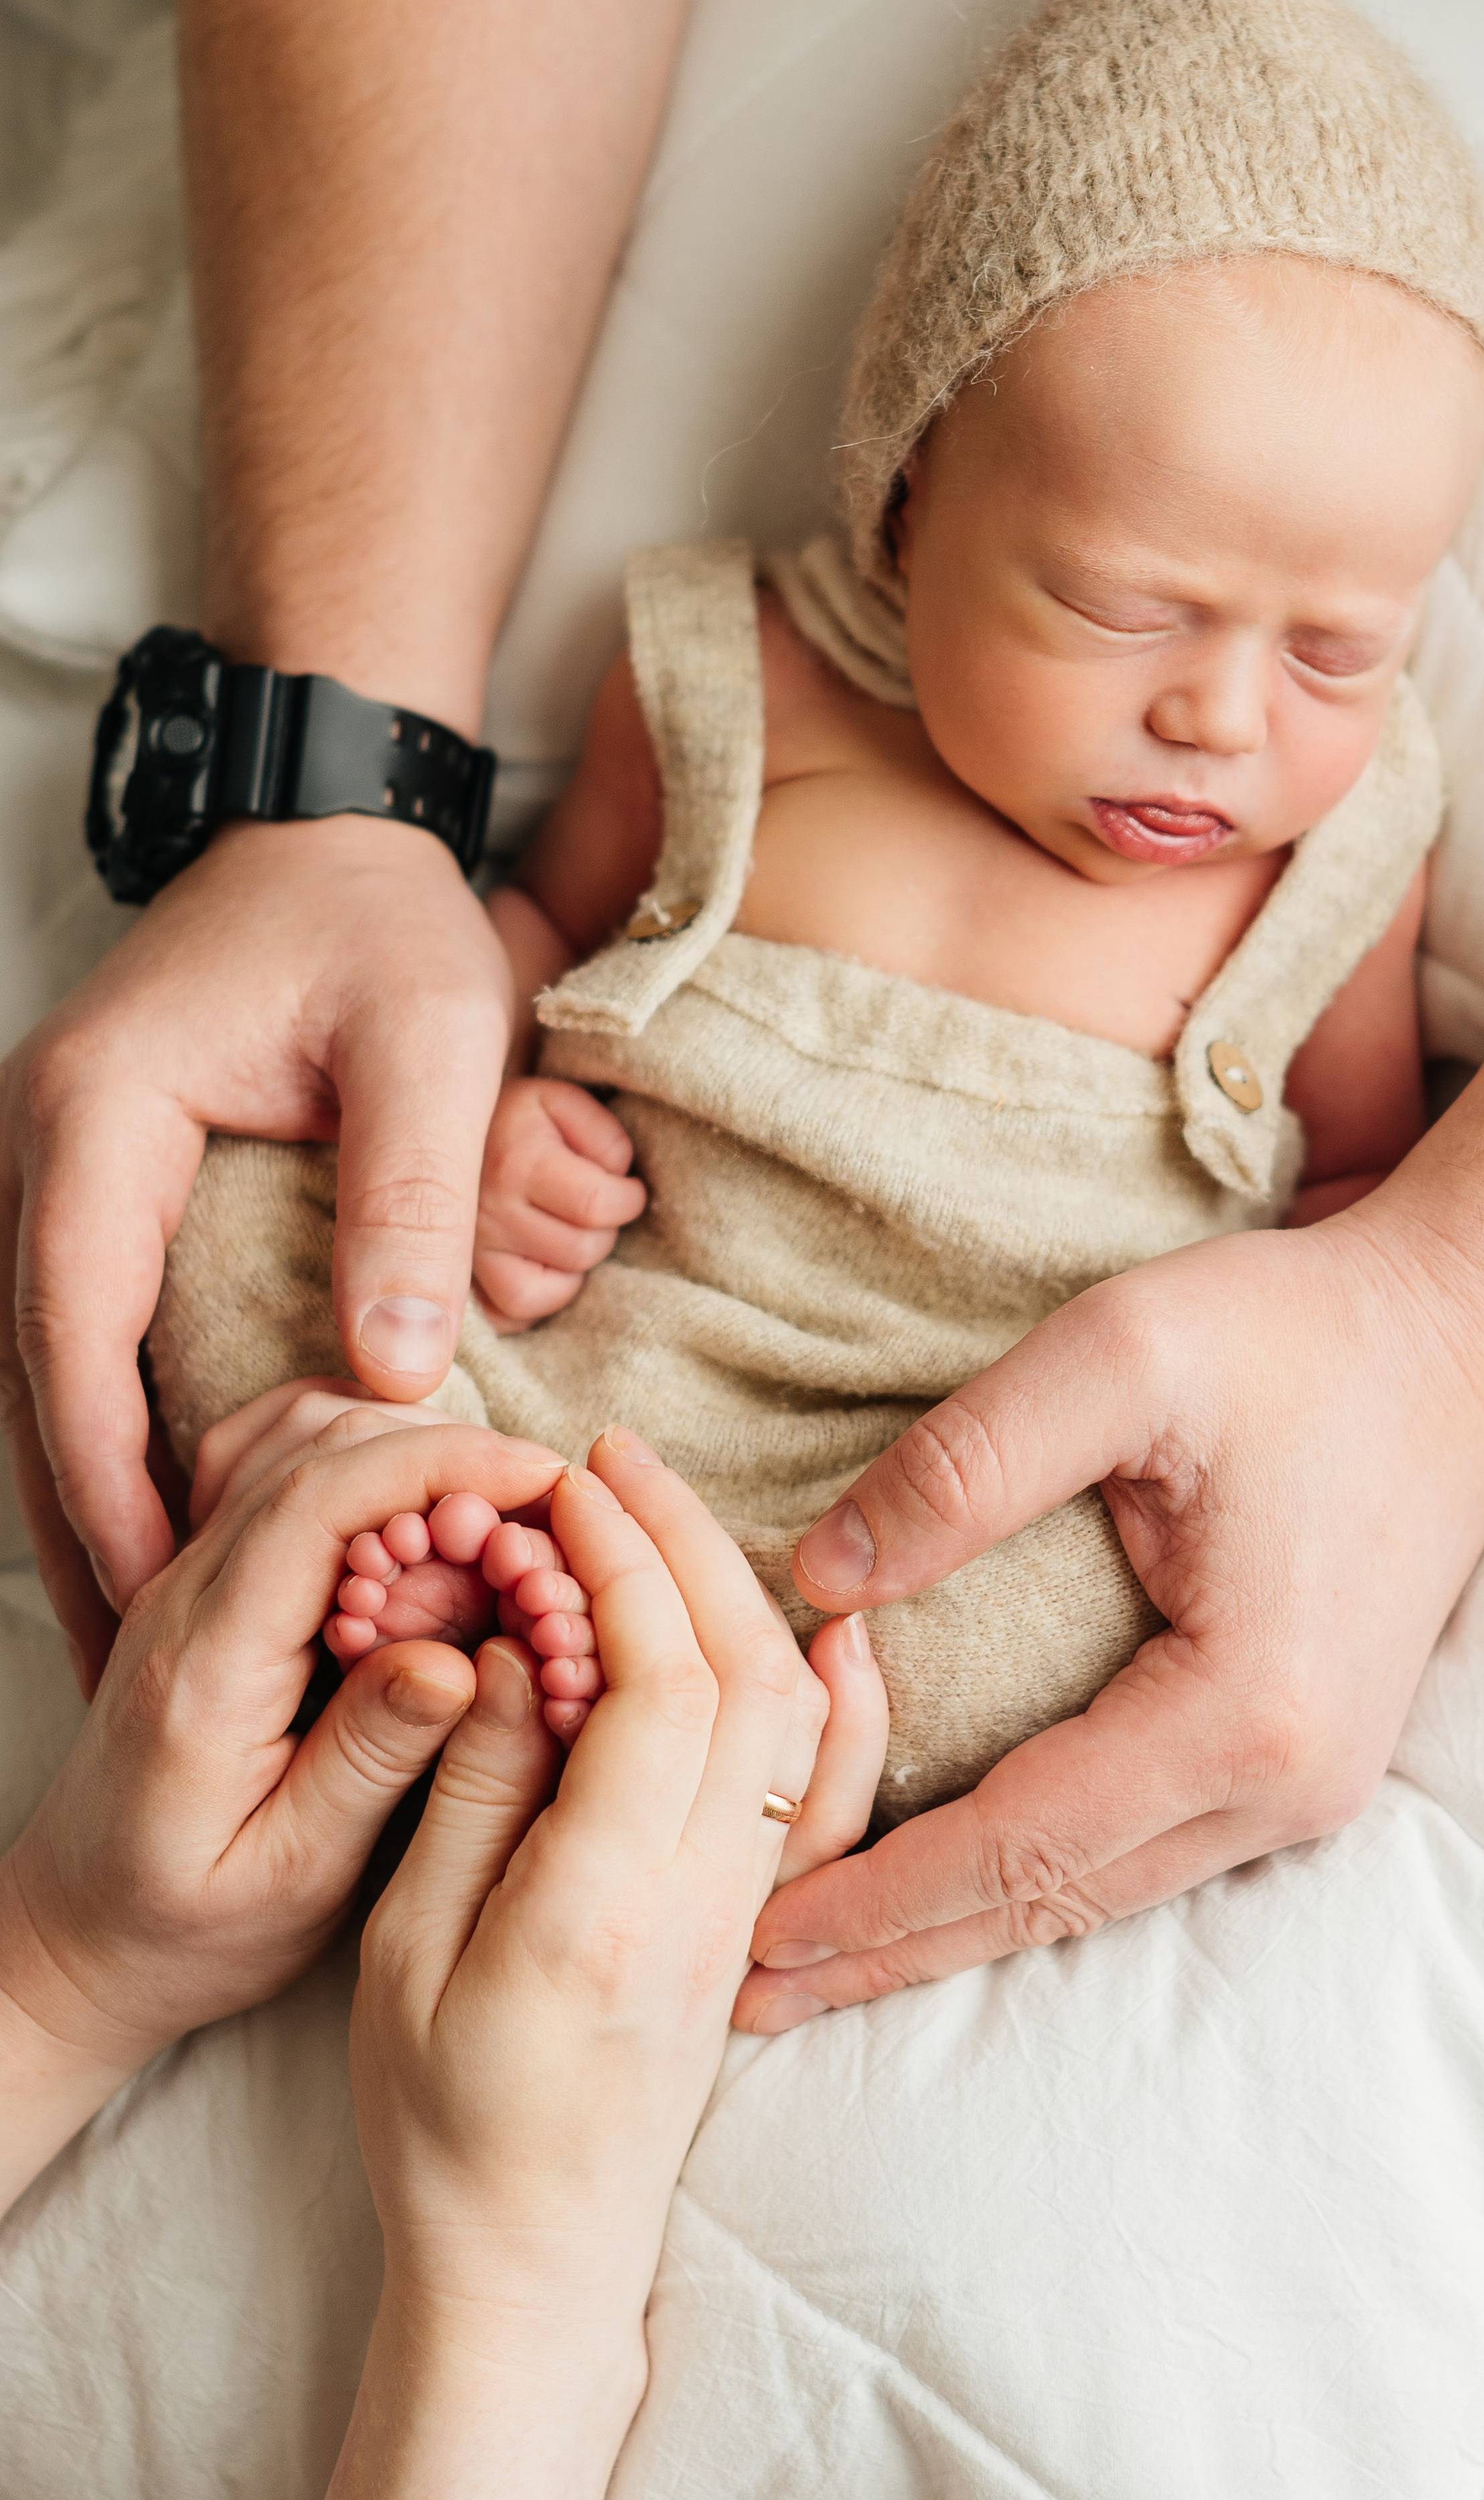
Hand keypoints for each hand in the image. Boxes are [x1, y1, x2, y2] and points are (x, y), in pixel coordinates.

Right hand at [0, 813, 515, 1690]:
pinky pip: (81, 1330)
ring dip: (82, 1494)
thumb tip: (394, 1378)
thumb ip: (413, 1197)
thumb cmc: (380, 920)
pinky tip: (151, 1517)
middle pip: (37, 1369)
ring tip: (132, 1636)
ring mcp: (58, 1166)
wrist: (330, 825)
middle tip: (125, 1674)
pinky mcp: (99, 1182)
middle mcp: (45, 1146)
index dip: (109, 1470)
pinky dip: (105, 1432)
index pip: (76, 1323)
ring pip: (45, 1365)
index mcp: (99, 1115)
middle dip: (77, 1521)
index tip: (156, 1592)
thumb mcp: (429, 1040)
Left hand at [0, 1405, 566, 2208]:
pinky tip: (419, 1507)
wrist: (72, 1938)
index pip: (320, 1501)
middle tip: (546, 1514)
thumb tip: (462, 1660)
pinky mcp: (205, 1578)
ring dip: (409, 1446)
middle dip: (449, 1452)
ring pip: (298, 1435)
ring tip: (495, 1517)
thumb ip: (370, 1759)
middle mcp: (184, 1594)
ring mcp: (187, 1575)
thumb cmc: (182, 1928)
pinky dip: (361, 1453)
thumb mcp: (291, 1875)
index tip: (545, 1476)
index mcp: (206, 1663)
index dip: (443, 1465)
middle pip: (317, 1445)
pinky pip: (277, 1462)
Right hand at [326, 1428, 885, 2499]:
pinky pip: (834, 1795)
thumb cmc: (442, 2123)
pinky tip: (833, 1632)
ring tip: (667, 1506)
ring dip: (742, 1589)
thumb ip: (474, 1795)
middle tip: (612, 1456)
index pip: (659, 1688)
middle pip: (744, 1672)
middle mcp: (706, 1901)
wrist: (537, 2261)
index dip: (623, 1565)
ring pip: (793, 1714)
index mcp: (602, 1907)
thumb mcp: (406, 1957)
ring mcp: (752, 1913)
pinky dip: (845, 1701)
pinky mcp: (764, 1924)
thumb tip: (515, 1649)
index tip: (568, 1485)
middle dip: (683, 1541)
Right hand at [472, 1074, 645, 1327]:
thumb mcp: (566, 1104)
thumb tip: (615, 1183)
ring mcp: (463, 1252)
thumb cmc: (523, 1119)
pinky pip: (503, 1317)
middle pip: (578, 1251)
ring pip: (536, 1295)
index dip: (627, 1200)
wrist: (448, 1127)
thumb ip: (604, 1138)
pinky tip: (540, 1267)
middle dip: (601, 1231)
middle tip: (592, 1208)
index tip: (626, 1190)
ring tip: (567, 1235)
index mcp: (514, 1160)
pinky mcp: (458, 1280)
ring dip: (570, 1269)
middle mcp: (482, 1211)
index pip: (596, 1205)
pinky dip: (531, 1303)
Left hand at [735, 1204, 1483, 2027]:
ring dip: (958, 1928)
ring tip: (826, 1960)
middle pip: (1052, 1903)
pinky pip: (1141, 1850)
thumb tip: (818, 1579)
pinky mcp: (1304, 1754)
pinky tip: (952, 1884)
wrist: (1466, 1334)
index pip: (1018, 1845)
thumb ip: (961, 1469)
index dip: (878, 1894)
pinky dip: (1031, 1878)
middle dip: (896, 1948)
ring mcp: (1309, 1783)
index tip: (754, 1935)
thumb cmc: (1298, 1336)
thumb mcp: (1117, 1358)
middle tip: (750, 1995)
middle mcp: (1287, 1784)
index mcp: (1242, 1712)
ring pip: (1098, 1892)